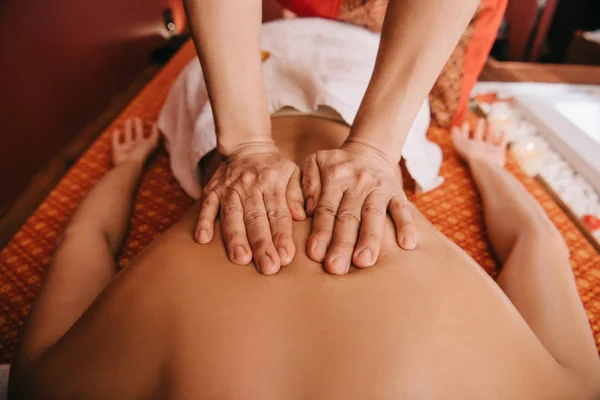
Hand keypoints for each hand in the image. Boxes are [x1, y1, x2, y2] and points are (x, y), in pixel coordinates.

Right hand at [111, 117, 158, 165]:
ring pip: (127, 137)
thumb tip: (156, 124)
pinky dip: (115, 137)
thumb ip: (155, 134)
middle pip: (136, 135)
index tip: (148, 121)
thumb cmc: (142, 153)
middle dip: (137, 127)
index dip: (147, 129)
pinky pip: (116, 142)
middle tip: (136, 118)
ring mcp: (126, 149)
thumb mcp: (152, 143)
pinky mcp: (117, 151)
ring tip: (127, 120)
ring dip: (127, 129)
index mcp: (144, 146)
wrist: (129, 164)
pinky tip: (116, 130)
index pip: (146, 136)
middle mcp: (135, 147)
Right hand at [195, 144, 305, 274]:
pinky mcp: (211, 190)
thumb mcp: (292, 173)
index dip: (282, 236)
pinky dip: (203, 221)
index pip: (278, 213)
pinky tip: (202, 239)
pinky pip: (206, 206)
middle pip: (256, 219)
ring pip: (232, 216)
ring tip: (241, 259)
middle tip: (268, 267)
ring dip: (236, 238)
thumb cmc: (273, 167)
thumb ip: (297, 194)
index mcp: (272, 183)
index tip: (286, 257)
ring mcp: (229, 188)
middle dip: (262, 244)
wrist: (246, 145)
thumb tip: (300, 216)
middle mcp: (250, 186)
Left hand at [301, 141, 416, 274]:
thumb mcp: (314, 163)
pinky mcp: (397, 192)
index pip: (326, 209)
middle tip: (336, 267)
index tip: (316, 254)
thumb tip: (304, 211)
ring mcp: (379, 188)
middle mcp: (357, 182)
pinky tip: (407, 244)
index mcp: (334, 177)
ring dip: (369, 239)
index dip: (321, 232)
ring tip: (364, 261)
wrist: (369, 151)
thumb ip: (306, 185)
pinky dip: (406, 225)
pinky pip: (403, 209)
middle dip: (342, 243)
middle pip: (349, 216)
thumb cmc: (335, 166)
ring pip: (374, 215)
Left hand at [451, 118, 506, 167]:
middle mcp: (479, 148)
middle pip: (478, 136)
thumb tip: (453, 128)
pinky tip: (504, 131)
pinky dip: (503, 138)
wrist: (485, 166)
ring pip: (490, 139)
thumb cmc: (471, 155)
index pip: (465, 137)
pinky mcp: (499, 153)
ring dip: (490, 131)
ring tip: (491, 123)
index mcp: (469, 147)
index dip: (464, 129)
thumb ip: (456, 136)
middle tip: (480, 119)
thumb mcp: (460, 144)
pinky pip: (501, 144)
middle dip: (479, 127)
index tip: (466, 122)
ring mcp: (489, 151)